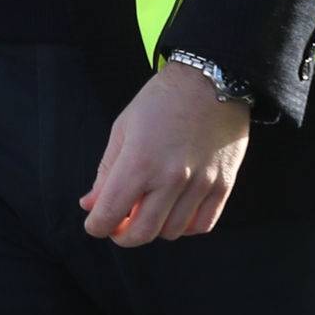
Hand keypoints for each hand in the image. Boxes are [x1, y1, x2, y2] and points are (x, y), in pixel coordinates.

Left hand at [81, 64, 251, 246]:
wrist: (211, 79)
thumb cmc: (161, 100)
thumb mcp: (123, 129)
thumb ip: (106, 172)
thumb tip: (91, 205)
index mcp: (139, 162)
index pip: (109, 215)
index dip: (97, 226)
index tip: (96, 222)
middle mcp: (171, 178)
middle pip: (141, 233)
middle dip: (123, 235)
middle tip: (121, 224)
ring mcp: (200, 183)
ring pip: (172, 232)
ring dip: (155, 228)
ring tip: (151, 209)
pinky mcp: (223, 184)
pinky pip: (202, 225)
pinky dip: (186, 226)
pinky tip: (177, 211)